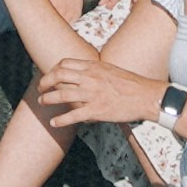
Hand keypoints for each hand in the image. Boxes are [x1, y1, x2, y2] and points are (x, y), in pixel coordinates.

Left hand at [29, 45, 152, 131]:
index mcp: (93, 66)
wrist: (146, 95)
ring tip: (41, 102)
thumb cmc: (130, 83)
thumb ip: (94, 71)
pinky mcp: (97, 110)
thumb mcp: (110, 70)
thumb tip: (81, 75)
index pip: (65, 64)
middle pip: (58, 75)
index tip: (49, 76)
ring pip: (62, 94)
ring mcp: (93, 94)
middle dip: (45, 82)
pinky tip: (54, 123)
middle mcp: (90, 78)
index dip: (53, 70)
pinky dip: (61, 120)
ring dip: (48, 99)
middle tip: (40, 88)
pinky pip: (74, 115)